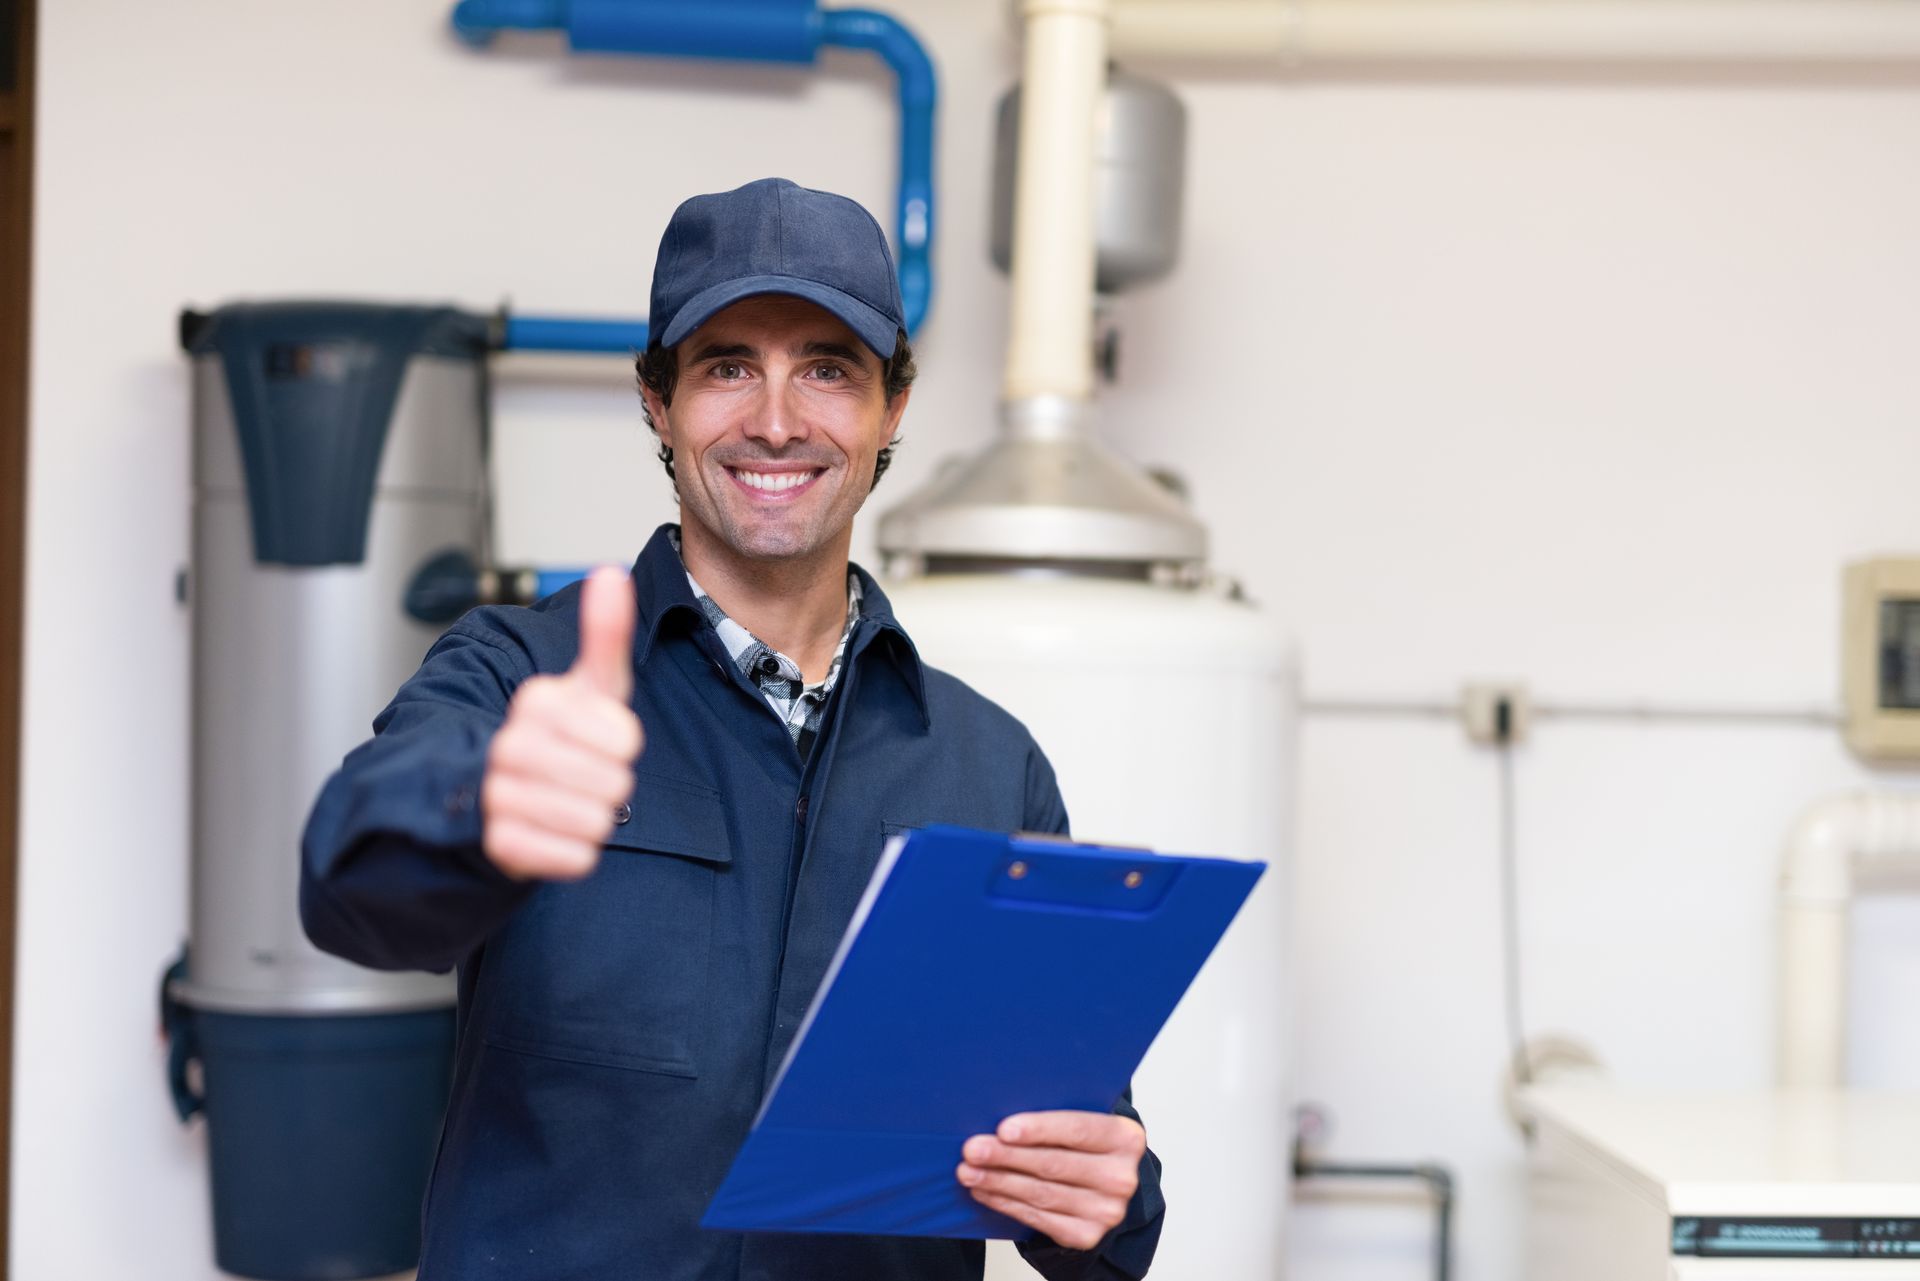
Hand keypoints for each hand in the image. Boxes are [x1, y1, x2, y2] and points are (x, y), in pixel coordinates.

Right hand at [481, 566, 643, 879]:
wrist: (492, 797)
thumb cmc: (558, 738)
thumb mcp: (586, 685)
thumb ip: (603, 633)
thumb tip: (610, 571)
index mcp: (536, 702)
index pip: (625, 739)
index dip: (621, 746)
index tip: (592, 740)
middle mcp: (510, 745)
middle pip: (616, 783)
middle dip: (607, 786)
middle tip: (577, 777)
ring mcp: (499, 795)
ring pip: (597, 823)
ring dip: (592, 820)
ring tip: (564, 803)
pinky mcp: (499, 846)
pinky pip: (577, 858)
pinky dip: (574, 854)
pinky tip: (550, 833)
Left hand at [956, 1110, 1145, 1250]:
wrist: (1103, 1185)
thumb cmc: (1083, 1145)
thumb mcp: (1081, 1123)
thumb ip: (1055, 1114)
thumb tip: (998, 1108)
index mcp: (1125, 1138)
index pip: (1078, 1130)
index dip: (1039, 1129)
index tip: (1003, 1129)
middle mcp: (1121, 1177)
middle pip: (1053, 1164)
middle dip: (1006, 1156)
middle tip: (972, 1150)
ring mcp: (1106, 1211)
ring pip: (1041, 1193)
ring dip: (998, 1181)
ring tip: (969, 1171)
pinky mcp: (1086, 1235)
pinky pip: (1037, 1217)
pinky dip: (1005, 1203)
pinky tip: (984, 1191)